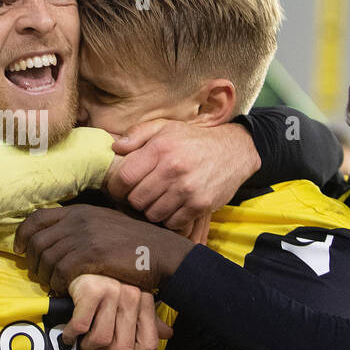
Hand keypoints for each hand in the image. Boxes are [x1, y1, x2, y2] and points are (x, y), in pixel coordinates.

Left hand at [13, 204, 194, 293]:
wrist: (161, 252)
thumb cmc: (136, 242)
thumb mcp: (106, 224)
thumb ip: (83, 226)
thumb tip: (60, 239)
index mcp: (80, 210)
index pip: (37, 218)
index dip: (22, 235)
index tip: (19, 250)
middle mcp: (78, 220)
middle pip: (36, 240)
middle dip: (30, 260)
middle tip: (36, 274)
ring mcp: (84, 237)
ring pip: (46, 257)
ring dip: (43, 275)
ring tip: (50, 284)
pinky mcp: (91, 255)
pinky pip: (60, 271)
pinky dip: (57, 283)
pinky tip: (63, 289)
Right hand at [65, 274, 170, 349]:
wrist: (78, 264)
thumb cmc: (104, 287)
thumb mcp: (130, 302)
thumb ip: (148, 320)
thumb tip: (167, 333)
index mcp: (145, 301)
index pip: (147, 344)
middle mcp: (133, 295)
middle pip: (122, 347)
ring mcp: (113, 291)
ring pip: (102, 339)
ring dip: (86, 348)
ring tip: (80, 347)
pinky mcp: (91, 291)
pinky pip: (81, 327)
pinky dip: (71, 336)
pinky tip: (69, 335)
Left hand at [107, 119, 259, 232]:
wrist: (234, 150)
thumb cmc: (192, 139)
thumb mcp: (165, 127)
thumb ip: (137, 134)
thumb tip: (115, 148)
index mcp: (160, 148)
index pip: (124, 178)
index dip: (117, 187)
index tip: (122, 188)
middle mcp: (173, 169)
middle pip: (136, 200)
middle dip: (135, 199)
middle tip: (143, 194)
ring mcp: (187, 189)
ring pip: (152, 214)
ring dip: (152, 210)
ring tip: (159, 199)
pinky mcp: (200, 205)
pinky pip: (172, 222)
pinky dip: (170, 218)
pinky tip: (174, 206)